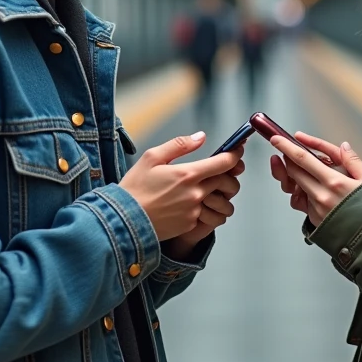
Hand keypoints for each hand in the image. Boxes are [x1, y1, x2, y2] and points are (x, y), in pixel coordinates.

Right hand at [119, 132, 244, 240]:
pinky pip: (206, 214)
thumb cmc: (134, 188)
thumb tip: (201, 137)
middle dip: (229, 175)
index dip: (235, 154)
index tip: (238, 150)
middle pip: (226, 182)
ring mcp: (194, 211)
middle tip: (222, 170)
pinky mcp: (189, 225)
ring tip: (208, 189)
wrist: (123, 220)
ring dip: (219, 194)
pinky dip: (203, 208)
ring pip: (219, 200)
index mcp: (187, 174)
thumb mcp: (152, 157)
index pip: (224, 163)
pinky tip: (189, 203)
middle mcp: (195, 194)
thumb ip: (180, 145)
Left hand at [268, 132, 361, 226]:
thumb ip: (353, 161)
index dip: (286, 147)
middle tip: (287, 151)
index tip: (277, 139)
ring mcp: (317, 210)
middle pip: (294, 172)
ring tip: (305, 172)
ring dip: (295, 177)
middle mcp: (321, 196)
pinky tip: (314, 189)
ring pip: (296, 188)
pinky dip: (305, 193)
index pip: (302, 159)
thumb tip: (344, 147)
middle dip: (287, 159)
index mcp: (334, 182)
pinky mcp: (316, 221)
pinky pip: (303, 203)